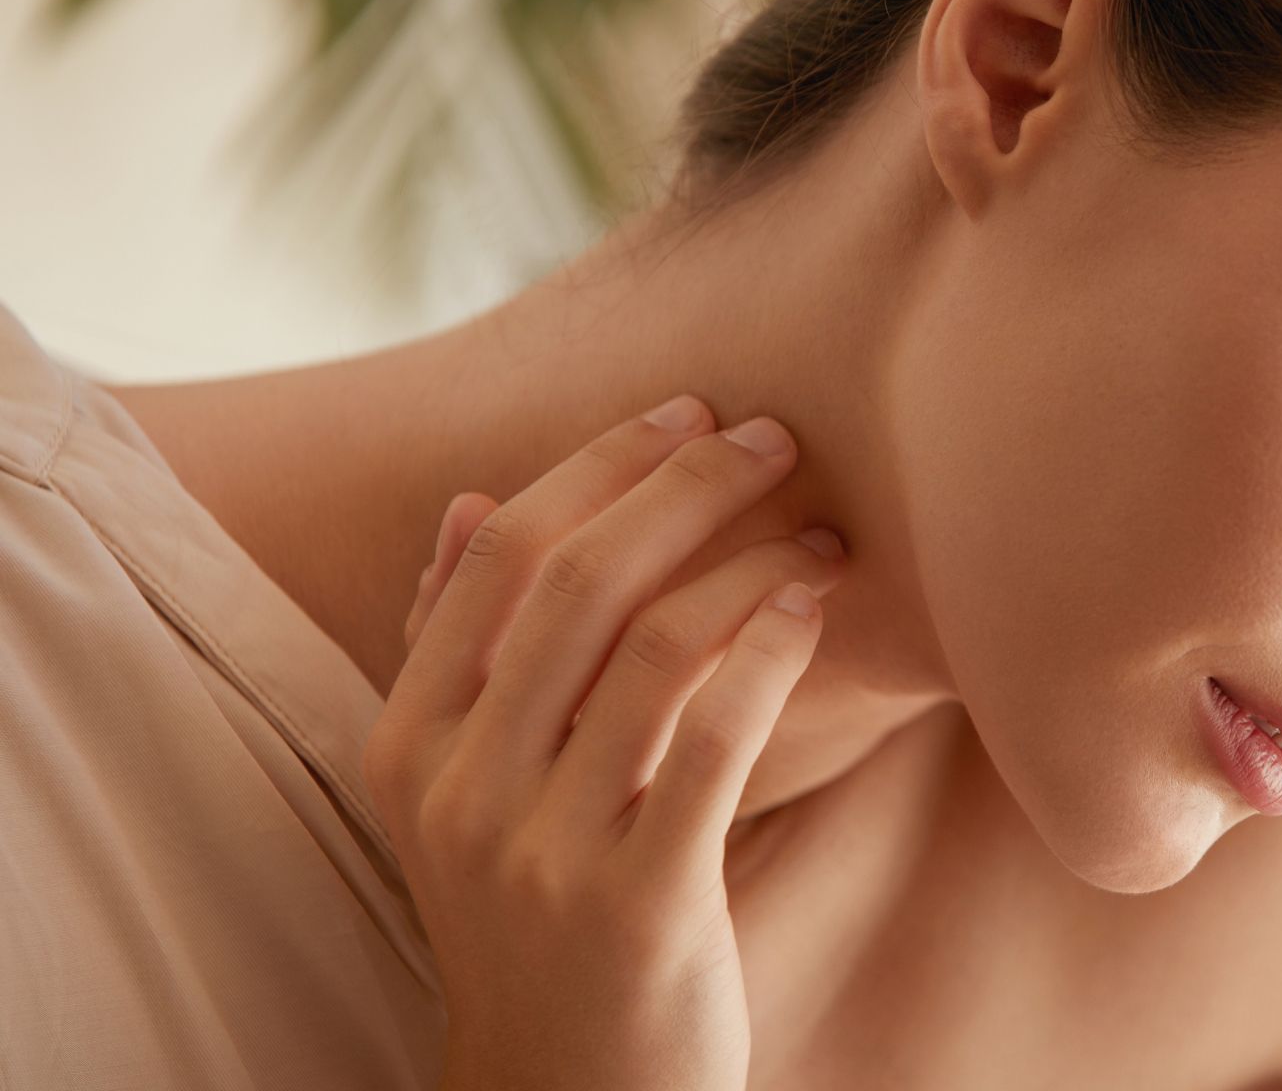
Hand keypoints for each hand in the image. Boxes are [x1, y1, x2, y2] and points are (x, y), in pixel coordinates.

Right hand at [364, 396, 845, 1090]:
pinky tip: (814, 606)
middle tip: (774, 436)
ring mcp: (545, 850)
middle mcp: (463, 790)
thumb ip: (458, 653)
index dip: (599, 467)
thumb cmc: (535, 919)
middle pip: (578, 581)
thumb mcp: (463, 794)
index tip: (688, 411)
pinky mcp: (641, 901)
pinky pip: (716, 737)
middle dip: (685, 483)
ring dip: (749, 561)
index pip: (499, 560)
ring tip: (821, 531)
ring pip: (654, 646)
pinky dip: (770, 648)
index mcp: (410, 746)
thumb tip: (469, 501)